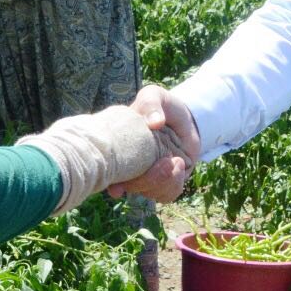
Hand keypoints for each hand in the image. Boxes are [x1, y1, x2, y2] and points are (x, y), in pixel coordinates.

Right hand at [107, 84, 199, 201]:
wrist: (184, 119)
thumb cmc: (162, 107)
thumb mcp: (154, 96)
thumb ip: (151, 104)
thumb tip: (154, 123)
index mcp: (117, 149)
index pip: (106, 171)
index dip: (109, 183)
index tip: (117, 189)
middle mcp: (128, 168)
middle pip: (131, 186)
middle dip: (150, 179)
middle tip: (168, 161)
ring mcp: (145, 177)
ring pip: (149, 193)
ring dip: (165, 180)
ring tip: (178, 160)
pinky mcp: (164, 183)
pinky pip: (166, 194)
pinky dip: (175, 183)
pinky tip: (180, 165)